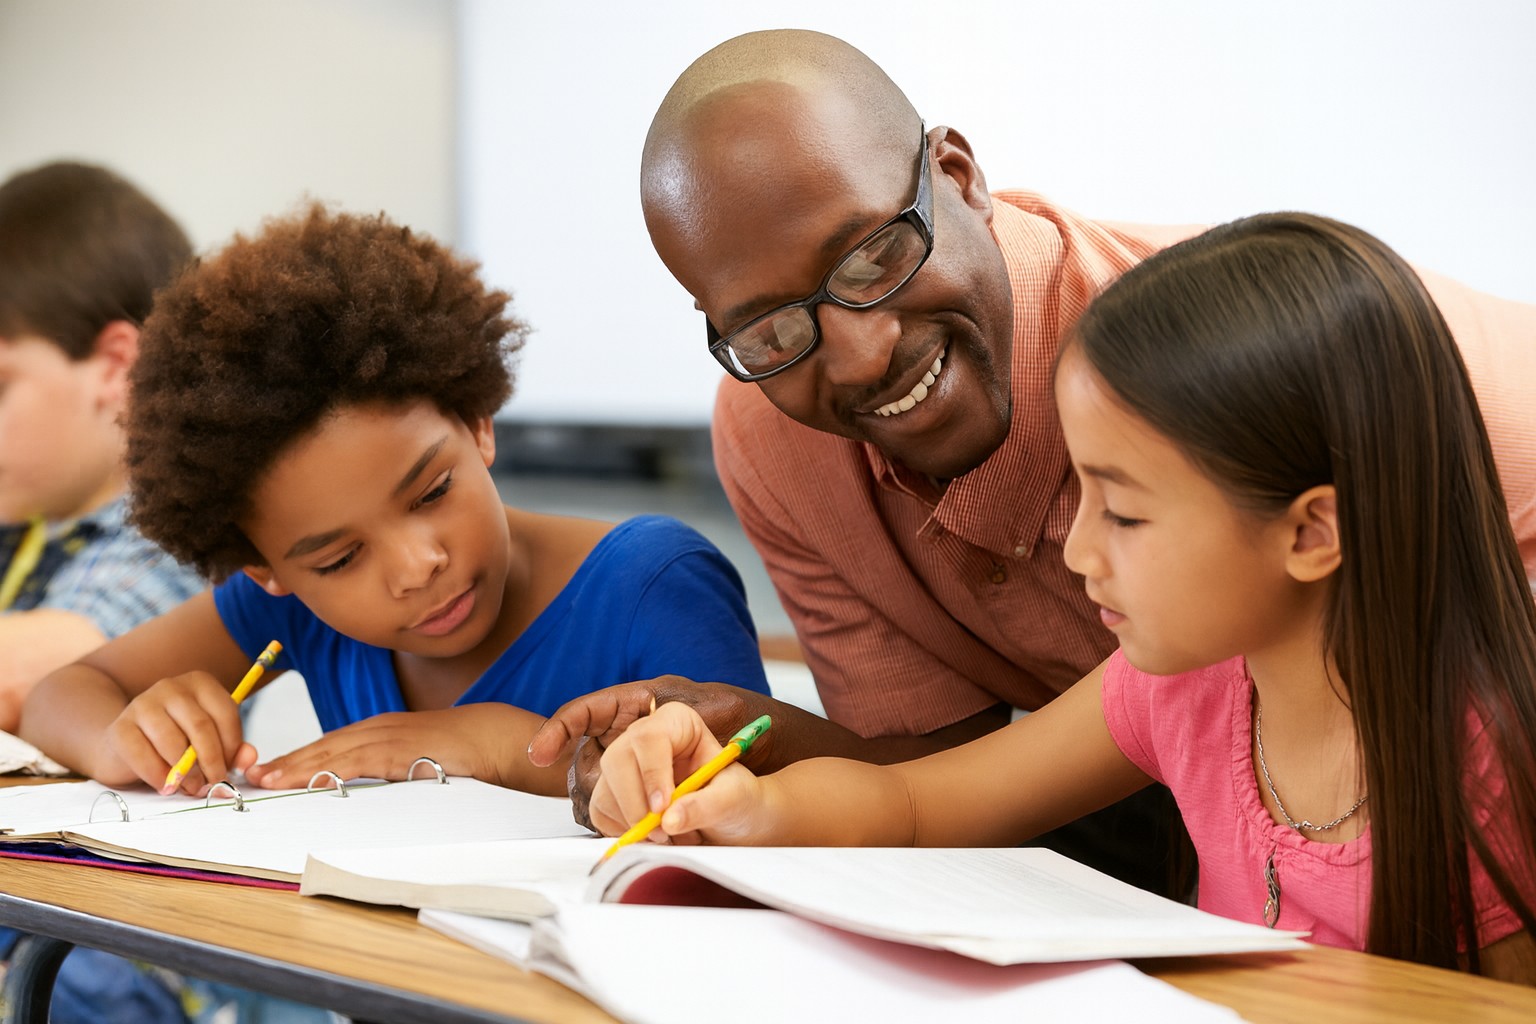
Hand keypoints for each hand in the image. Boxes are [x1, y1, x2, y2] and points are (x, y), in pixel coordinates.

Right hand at [106, 671, 251, 794]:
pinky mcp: (120, 727)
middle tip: (214, 786)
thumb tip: (249, 758)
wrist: (126, 747)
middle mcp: (171, 687)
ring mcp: (142, 704)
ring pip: (173, 742)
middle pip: (201, 727)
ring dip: (187, 773)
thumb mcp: (209, 741)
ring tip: (192, 787)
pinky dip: (160, 777)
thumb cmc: (177, 743)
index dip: (232, 747)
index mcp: (200, 684)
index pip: (226, 713)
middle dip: (212, 762)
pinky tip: (167, 786)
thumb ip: (233, 749)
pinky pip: (144, 756)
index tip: (231, 770)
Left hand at [242, 707, 500, 789]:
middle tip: (254, 777)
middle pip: (324, 746)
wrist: (496, 736)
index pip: (330, 745)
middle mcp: (380, 729)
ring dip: (299, 766)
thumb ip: (392, 768)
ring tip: (269, 780)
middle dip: (287, 761)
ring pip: (335, 752)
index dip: (298, 757)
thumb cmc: (462, 750)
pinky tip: (312, 780)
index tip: (270, 771)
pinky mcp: (403, 751)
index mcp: (382, 730)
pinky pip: (360, 762)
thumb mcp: (419, 758)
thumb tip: (370, 788)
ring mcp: (390, 737)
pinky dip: (332, 770)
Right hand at [588, 702, 769, 845]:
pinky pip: (601, 813)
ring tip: (673, 836)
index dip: (651, 773)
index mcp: (677, 723)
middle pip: (617, 761)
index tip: (662, 808)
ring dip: (634, 824)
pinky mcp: (613, 793)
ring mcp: (625, 765)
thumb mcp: (734, 798)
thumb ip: (707, 805)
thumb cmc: (736, 798)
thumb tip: (670, 819)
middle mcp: (644, 738)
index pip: (650, 736)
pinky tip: (654, 836)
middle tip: (663, 833)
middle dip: (636, 804)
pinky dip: (623, 832)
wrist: (732, 819)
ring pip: (605, 790)